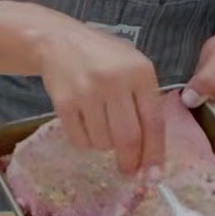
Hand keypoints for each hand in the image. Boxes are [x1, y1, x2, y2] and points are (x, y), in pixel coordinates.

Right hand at [37, 24, 165, 174]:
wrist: (59, 41)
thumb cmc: (103, 56)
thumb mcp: (133, 66)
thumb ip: (146, 101)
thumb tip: (152, 151)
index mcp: (140, 72)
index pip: (153, 122)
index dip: (155, 153)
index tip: (154, 174)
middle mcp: (115, 81)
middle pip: (128, 138)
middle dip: (130, 161)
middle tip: (128, 170)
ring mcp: (87, 92)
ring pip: (103, 142)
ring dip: (105, 146)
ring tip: (102, 129)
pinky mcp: (64, 102)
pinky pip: (79, 140)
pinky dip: (85, 142)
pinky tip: (85, 126)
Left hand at [181, 30, 214, 132]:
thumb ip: (206, 80)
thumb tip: (190, 100)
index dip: (200, 116)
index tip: (183, 104)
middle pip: (214, 130)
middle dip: (195, 116)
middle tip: (179, 99)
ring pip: (207, 127)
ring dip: (193, 114)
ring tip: (184, 97)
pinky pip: (204, 121)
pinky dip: (194, 112)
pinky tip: (187, 100)